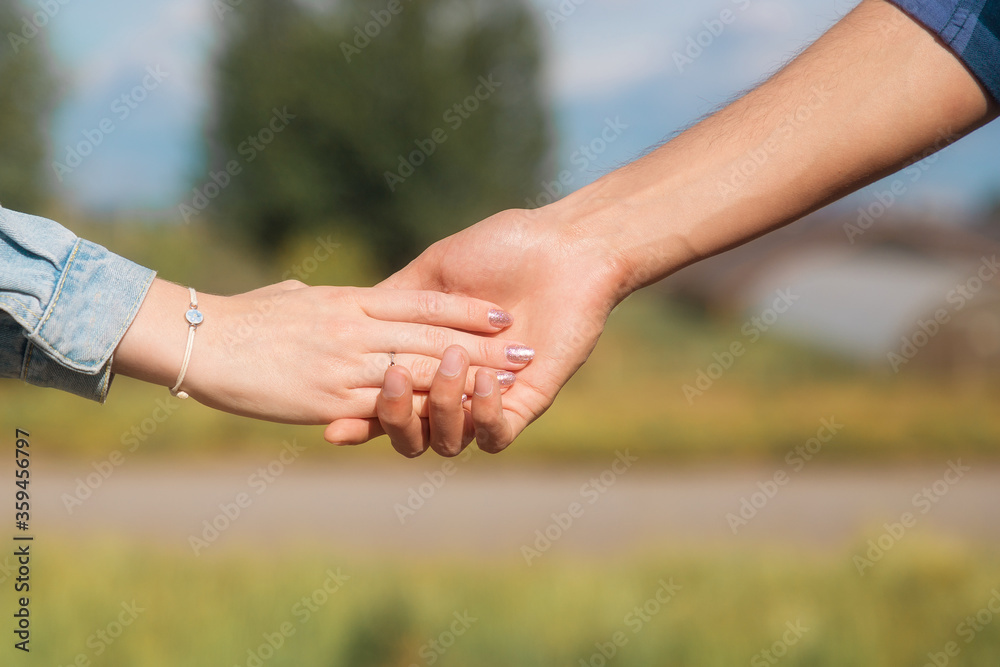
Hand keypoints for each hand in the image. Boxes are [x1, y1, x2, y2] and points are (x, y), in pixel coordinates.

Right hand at [112, 278, 531, 423]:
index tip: (498, 312)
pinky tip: (455, 414)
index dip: (463, 309)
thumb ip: (326, 301)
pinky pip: (387, 407)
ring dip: (465, 377)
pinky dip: (425, 411)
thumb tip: (334, 297)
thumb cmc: (243, 317)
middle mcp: (356, 330)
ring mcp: (345, 366)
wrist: (200, 339)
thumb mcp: (294, 297)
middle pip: (431, 336)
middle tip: (524, 349)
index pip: (420, 303)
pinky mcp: (330, 401)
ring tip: (504, 380)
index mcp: (350, 303)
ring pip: (420, 370)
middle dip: (480, 345)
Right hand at [324, 206, 627, 453]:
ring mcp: (490, 398)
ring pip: (449, 440)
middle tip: (392, 381)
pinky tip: (485, 380)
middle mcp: (455, 386)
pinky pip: (496, 435)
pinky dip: (484, 414)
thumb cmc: (500, 248)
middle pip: (410, 431)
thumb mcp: (434, 270)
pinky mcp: (526, 403)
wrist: (562, 246)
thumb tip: (347, 322)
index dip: (359, 417)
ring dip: (441, 409)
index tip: (332, 426)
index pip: (386, 400)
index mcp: (429, 359)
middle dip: (394, 416)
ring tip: (450, 364)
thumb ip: (395, 300)